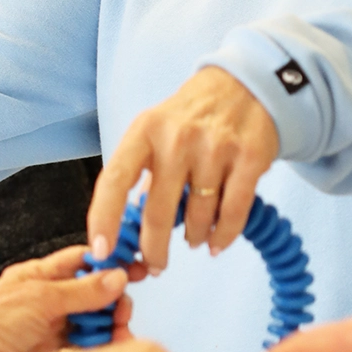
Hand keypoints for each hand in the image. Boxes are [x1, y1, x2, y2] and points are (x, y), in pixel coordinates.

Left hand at [0, 245, 132, 351]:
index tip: (136, 268)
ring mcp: (52, 328)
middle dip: (114, 303)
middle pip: (95, 295)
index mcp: (42, 277)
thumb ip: (82, 290)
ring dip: (110, 329)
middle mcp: (50, 301)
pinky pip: (86, 349)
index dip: (111, 263)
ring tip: (119, 337)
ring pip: (94, 323)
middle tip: (122, 313)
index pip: (83, 262)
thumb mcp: (41, 298)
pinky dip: (100, 350)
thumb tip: (116, 277)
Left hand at [88, 67, 279, 270]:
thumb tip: (126, 224)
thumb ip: (140, 172)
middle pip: (158, 212)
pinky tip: (217, 244)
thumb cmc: (191, 116)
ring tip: (193, 240)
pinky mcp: (249, 159)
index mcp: (145, 131)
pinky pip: (233, 213)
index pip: (115, 180)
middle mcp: (177, 139)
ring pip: (198, 217)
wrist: (246, 86)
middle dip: (154, 250)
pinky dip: (224, 236)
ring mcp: (215, 149)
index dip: (104, 219)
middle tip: (155, 265)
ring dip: (193, 239)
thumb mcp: (155, 130)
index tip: (102, 251)